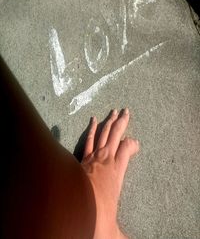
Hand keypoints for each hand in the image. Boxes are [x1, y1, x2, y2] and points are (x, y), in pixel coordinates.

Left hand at [81, 108, 138, 238]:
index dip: (133, 145)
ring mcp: (92, 156)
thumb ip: (121, 234)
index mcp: (116, 171)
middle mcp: (106, 159)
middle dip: (122, 122)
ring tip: (114, 111)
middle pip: (116, 135)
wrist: (70, 208)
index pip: (128, 150)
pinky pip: (88, 140)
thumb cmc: (94, 215)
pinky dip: (92, 129)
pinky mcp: (82, 158)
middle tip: (126, 111)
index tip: (135, 145)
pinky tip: (93, 120)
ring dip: (109, 122)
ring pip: (103, 134)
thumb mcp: (112, 226)